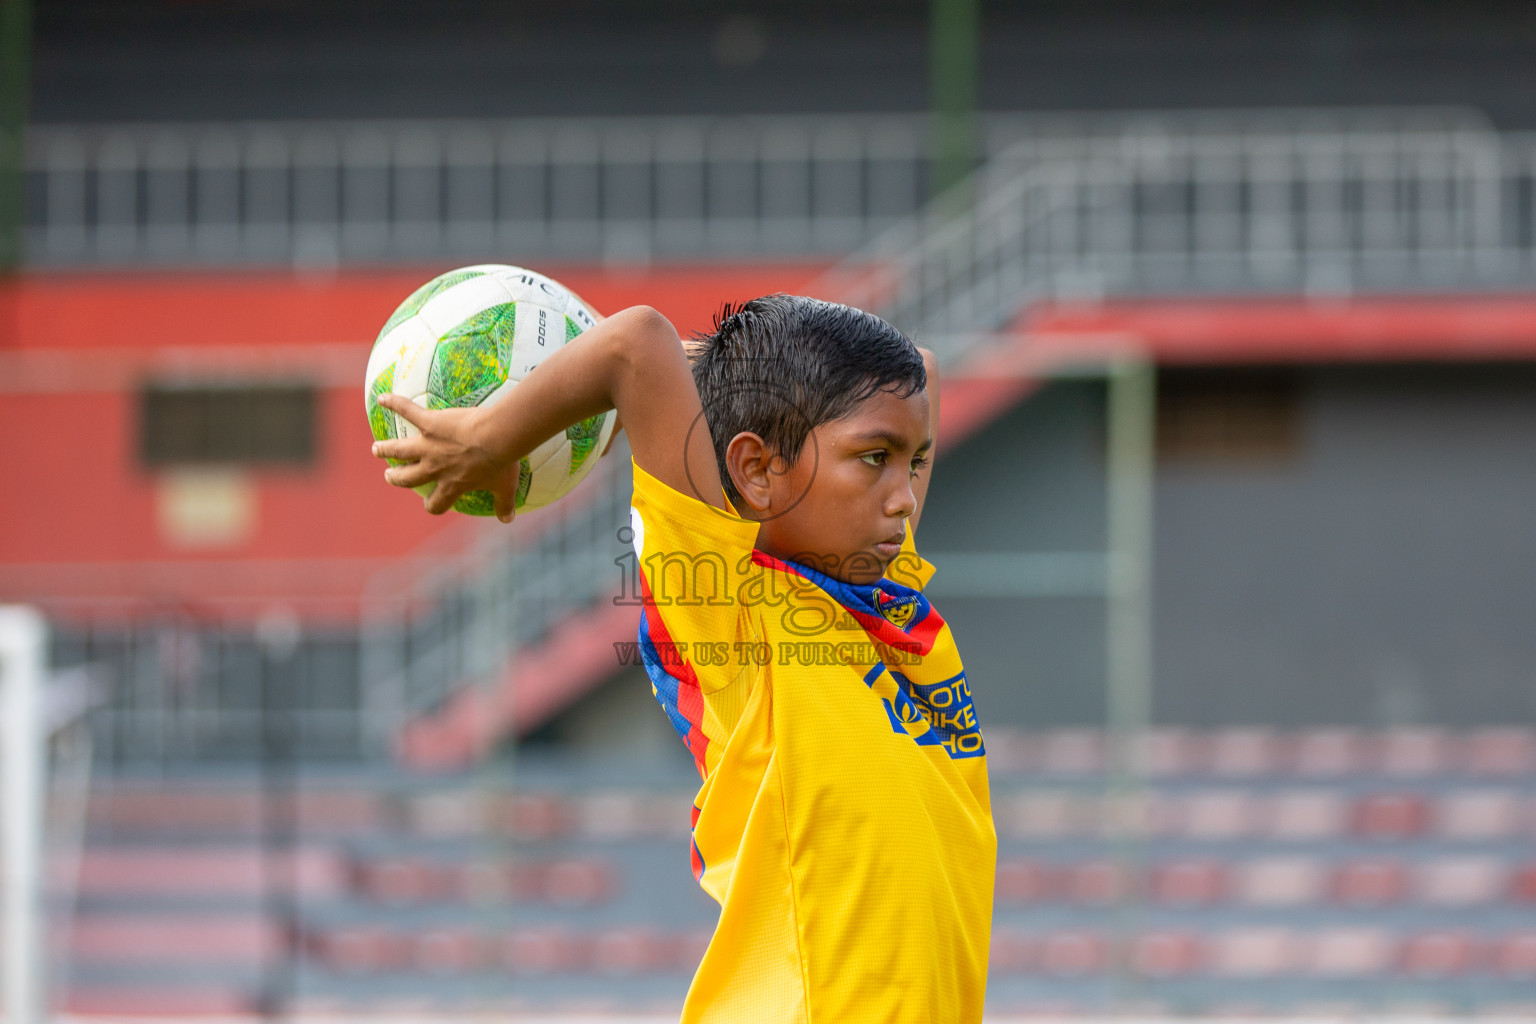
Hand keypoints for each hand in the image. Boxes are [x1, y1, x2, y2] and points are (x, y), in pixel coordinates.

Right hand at [371, 394, 522, 521]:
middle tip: (390, 475)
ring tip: (376, 448)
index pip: (436, 503)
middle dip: (397, 479)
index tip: (429, 503)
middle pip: (408, 478)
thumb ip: (504, 504)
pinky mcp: (430, 423)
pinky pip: (408, 411)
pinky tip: (383, 398)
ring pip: (399, 450)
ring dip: (386, 449)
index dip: (432, 505)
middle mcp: (434, 468)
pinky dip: (394, 403)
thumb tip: (508, 519)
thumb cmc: (502, 462)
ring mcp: (429, 446)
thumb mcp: (505, 486)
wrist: (497, 437)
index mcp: (452, 485)